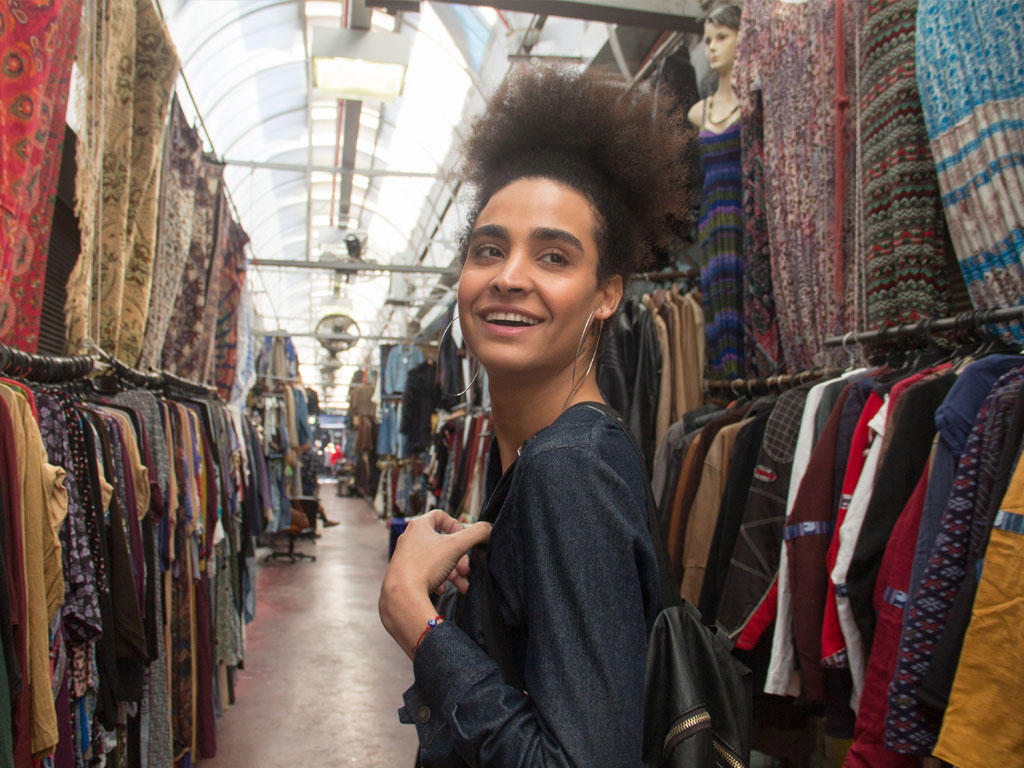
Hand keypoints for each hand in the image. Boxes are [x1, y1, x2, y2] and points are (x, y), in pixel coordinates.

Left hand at [379, 509, 491, 658]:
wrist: (401, 596)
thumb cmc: (426, 566)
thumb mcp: (457, 546)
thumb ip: (476, 534)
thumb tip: (489, 528)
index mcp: (418, 526)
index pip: (439, 516)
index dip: (456, 525)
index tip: (464, 538)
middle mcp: (409, 539)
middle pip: (442, 543)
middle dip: (459, 557)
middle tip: (466, 570)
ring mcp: (405, 557)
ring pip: (436, 561)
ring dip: (453, 572)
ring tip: (462, 586)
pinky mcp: (403, 575)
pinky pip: (426, 574)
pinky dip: (438, 580)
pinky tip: (442, 590)